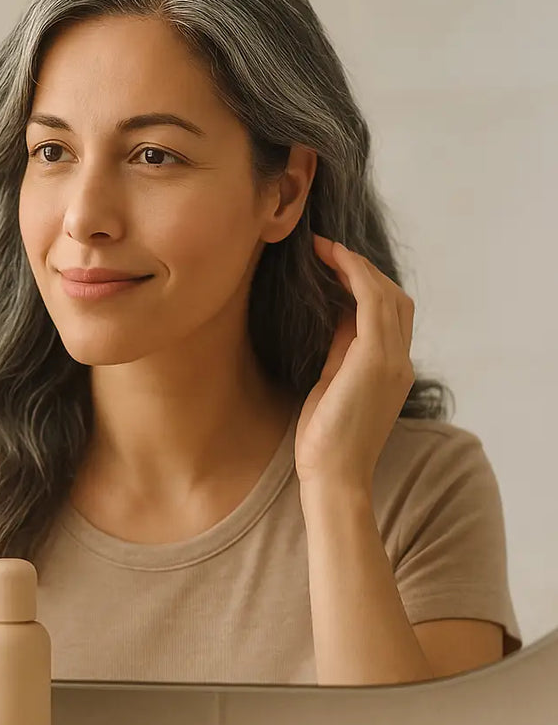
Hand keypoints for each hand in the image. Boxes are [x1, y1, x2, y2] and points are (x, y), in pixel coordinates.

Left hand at [294, 235, 415, 493]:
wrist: (333, 475)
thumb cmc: (325, 440)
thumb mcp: (332, 384)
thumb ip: (340, 351)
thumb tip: (336, 316)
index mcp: (391, 370)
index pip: (389, 314)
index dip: (363, 284)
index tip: (332, 265)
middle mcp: (399, 361)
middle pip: (393, 297)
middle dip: (361, 268)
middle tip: (326, 250)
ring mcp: (392, 360)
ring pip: (386, 294)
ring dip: (356, 265)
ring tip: (325, 249)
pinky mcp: (376, 360)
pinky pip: (372, 302)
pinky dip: (354, 275)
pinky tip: (332, 260)